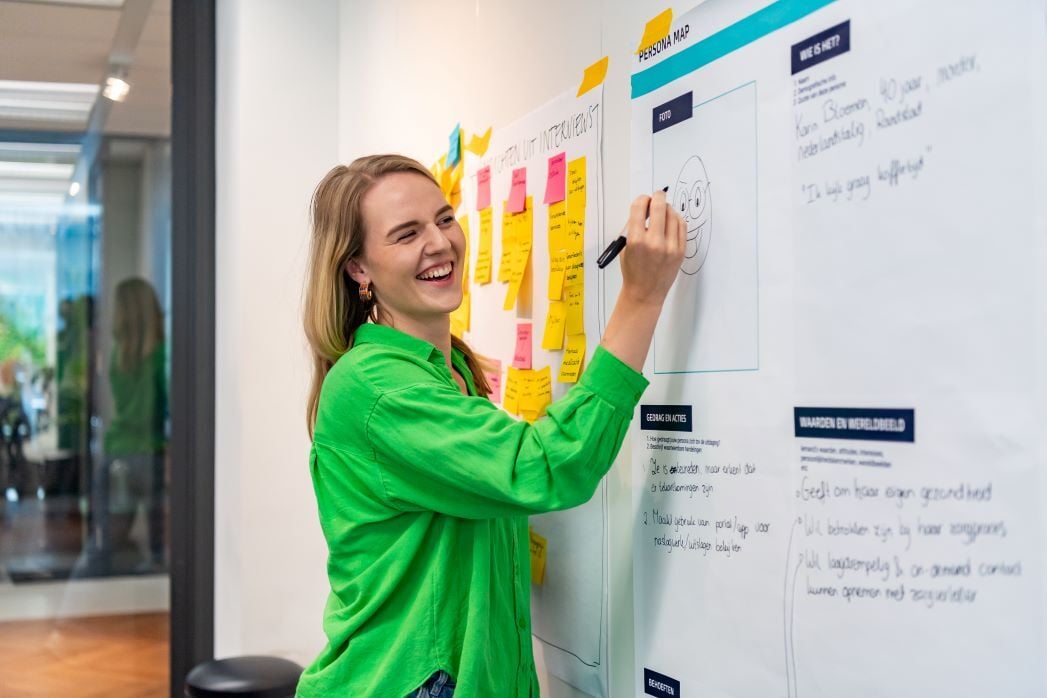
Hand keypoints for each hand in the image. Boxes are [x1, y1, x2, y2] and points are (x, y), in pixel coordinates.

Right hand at [598, 191, 686, 372]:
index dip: (641, 199)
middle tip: (656, 195)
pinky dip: (676, 219)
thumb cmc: (633, 271)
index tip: (642, 200)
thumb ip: (634, 227)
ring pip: (673, 214)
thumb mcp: (625, 248)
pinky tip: (671, 220)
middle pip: (660, 206)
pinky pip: (681, 226)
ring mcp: (670, 247)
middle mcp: (654, 243)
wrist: (645, 293)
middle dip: (657, 196)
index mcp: (636, 241)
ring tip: (662, 210)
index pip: (640, 207)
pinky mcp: (681, 251)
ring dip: (667, 208)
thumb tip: (646, 208)